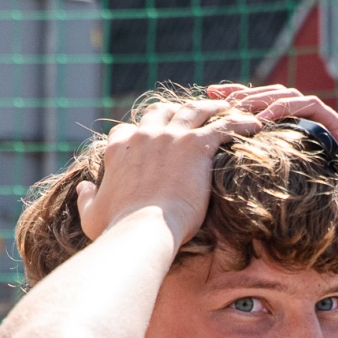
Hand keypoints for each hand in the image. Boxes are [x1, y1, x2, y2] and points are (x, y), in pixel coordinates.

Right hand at [73, 97, 257, 244]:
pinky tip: (254, 125)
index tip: (154, 138)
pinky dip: (239, 122)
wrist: (143, 230)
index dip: (142, 132)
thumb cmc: (118, 229)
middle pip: (162, 112)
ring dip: (210, 107)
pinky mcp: (196, 145)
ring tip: (226, 108)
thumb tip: (83, 188)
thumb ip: (86, 198)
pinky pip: (223, 126)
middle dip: (177, 111)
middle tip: (194, 115)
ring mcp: (170, 137)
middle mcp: (143, 135)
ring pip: (194, 110)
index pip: (129, 130)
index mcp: (118, 148)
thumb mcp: (91, 215)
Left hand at [209, 82, 337, 206]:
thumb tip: (214, 193)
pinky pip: (315, 108)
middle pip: (275, 99)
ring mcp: (331, 130)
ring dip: (263, 97)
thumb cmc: (324, 230)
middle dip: (244, 93)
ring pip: (293, 97)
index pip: (263, 113)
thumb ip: (257, 191)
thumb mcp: (279, 206)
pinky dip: (289, 107)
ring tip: (238, 105)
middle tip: (215, 93)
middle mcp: (313, 132)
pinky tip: (266, 117)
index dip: (237, 103)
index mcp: (296, 144)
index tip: (209, 100)